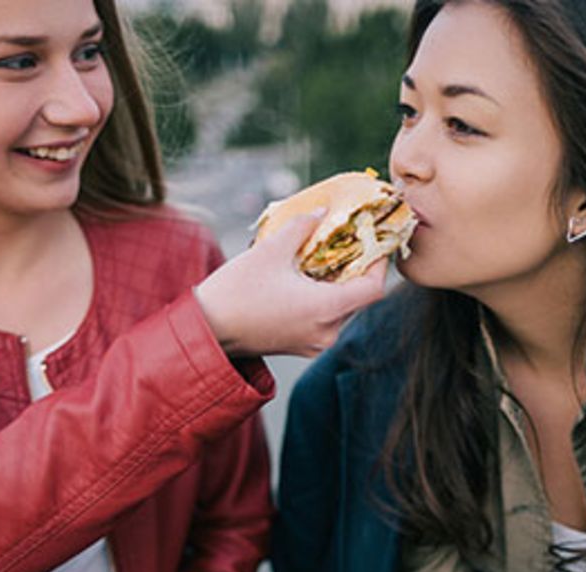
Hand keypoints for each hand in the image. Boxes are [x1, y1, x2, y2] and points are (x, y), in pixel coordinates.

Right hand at [195, 210, 387, 356]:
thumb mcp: (271, 250)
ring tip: (323, 257)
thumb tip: (322, 212)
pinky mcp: (302, 345)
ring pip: (342, 308)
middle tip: (347, 240)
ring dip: (338, 283)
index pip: (373, 287)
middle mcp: (327, 331)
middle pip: (359, 297)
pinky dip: (323, 298)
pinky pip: (325, 318)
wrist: (207, 330)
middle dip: (355, 268)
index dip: (378, 262)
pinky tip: (307, 277)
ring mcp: (315, 343)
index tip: (374, 240)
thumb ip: (302, 227)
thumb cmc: (236, 292)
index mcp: (326, 309)